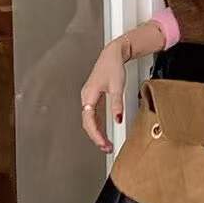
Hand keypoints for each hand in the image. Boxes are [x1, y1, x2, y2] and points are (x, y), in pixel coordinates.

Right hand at [80, 38, 128, 152]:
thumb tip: (117, 119)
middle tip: (107, 148)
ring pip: (89, 120)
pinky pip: (92, 115)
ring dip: (96, 133)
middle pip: (87, 123)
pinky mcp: (93, 97)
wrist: (113, 54)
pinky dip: (97, 125)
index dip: (96, 134)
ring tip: (106, 143)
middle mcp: (86, 98)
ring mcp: (89, 98)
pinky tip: (103, 132)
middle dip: (96, 137)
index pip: (89, 120)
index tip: (103, 143)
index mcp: (89, 95)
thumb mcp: (117, 86)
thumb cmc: (113, 66)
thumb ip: (117, 103)